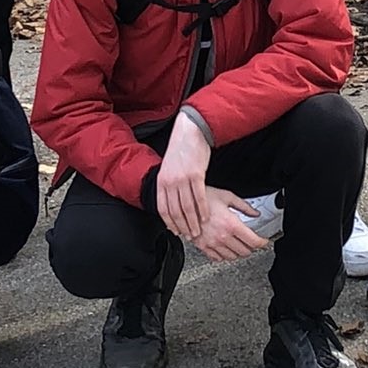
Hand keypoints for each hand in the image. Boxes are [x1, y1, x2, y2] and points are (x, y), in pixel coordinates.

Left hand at [155, 111, 211, 240]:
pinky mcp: (196, 175)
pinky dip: (203, 209)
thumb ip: (169, 184)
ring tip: (199, 229)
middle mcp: (170, 182)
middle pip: (176, 211)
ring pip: (188, 207)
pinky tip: (206, 216)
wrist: (190, 132)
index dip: (169, 223)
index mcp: (162, 181)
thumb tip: (172, 200)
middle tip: (190, 235)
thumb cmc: (182, 149)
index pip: (163, 208)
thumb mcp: (169, 167)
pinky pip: (199, 197)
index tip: (176, 231)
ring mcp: (182, 179)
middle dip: (183, 226)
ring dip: (194, 221)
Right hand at [192, 187, 271, 264]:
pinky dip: (224, 255)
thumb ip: (244, 206)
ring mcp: (212, 243)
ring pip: (232, 257)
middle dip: (251, 247)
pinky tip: (225, 247)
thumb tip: (255, 213)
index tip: (264, 241)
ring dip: (238, 252)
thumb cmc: (204, 197)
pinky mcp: (203, 247)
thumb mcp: (227, 196)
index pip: (253, 241)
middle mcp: (223, 236)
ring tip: (239, 244)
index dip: (262, 243)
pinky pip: (218, 258)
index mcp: (231, 224)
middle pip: (245, 251)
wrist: (183, 202)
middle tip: (252, 242)